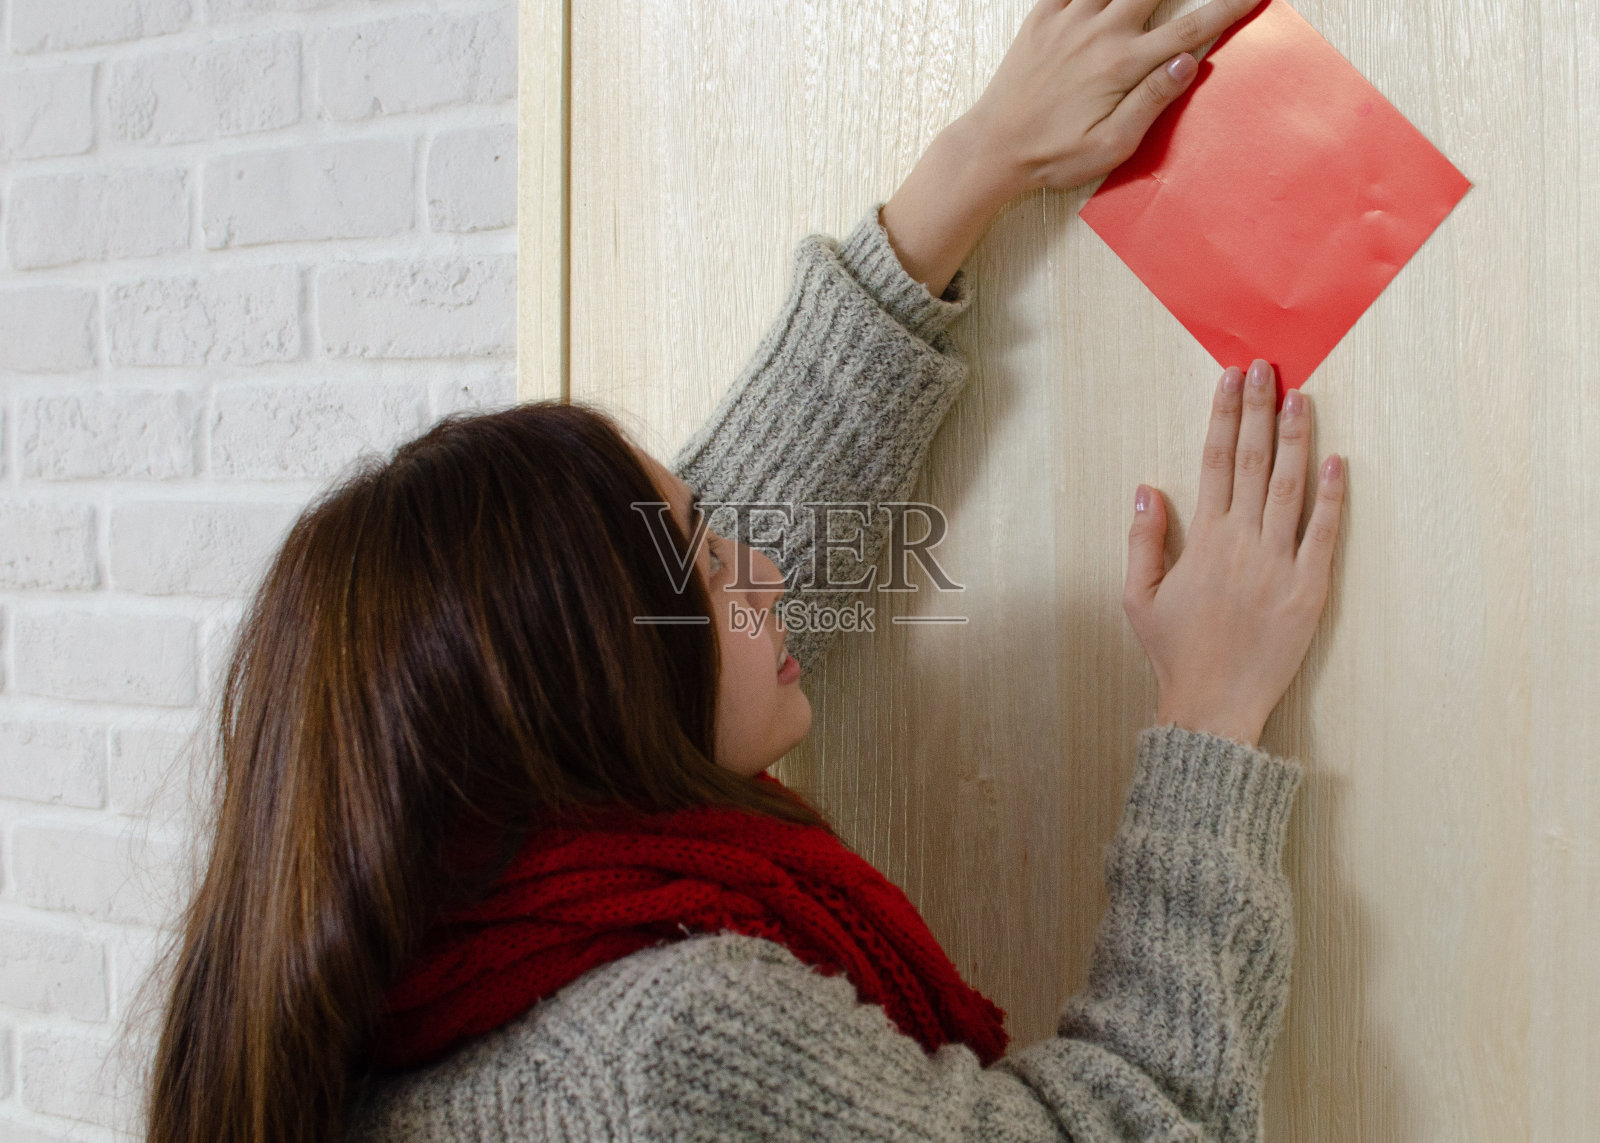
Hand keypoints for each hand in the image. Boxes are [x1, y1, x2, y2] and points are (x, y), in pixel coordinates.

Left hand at [964, 0, 1260, 193]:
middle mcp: (1101, 33)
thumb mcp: (1110, 146)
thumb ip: (1151, 101)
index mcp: (1124, 66)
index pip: (1191, 28)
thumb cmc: (1053, 155)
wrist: (993, 147)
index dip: (1228, 6)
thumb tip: (1189, 63)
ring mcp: (1070, 20)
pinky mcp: (1042, 17)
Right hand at [1121, 360, 1345, 748]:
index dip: (1224, 417)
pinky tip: (1335, 461)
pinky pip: (1324, 533)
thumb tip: (1148, 487)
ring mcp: (1279, 564)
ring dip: (1297, 439)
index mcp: (1202, 540)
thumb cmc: (1174, 653)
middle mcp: (1242, 542)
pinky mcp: (1310, 589)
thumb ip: (1143, 538)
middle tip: (1267, 369)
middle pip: (1255, 461)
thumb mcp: (1138, 597)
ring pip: (1291, 487)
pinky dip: (1330, 496)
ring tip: (1302, 398)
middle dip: (1260, 410)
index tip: (1231, 381)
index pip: (1215, 462)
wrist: (1214, 705)